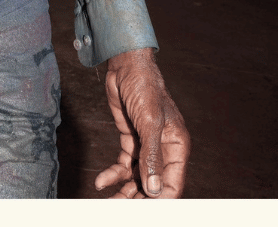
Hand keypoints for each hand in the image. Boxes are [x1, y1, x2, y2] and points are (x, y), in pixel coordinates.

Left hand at [96, 47, 189, 198]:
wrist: (125, 65)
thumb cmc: (144, 87)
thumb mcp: (149, 121)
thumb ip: (151, 156)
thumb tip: (154, 190)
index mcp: (177, 146)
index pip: (172, 185)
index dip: (161, 202)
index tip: (144, 213)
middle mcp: (163, 150)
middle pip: (153, 186)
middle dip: (139, 200)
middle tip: (119, 210)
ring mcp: (146, 146)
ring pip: (137, 179)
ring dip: (124, 192)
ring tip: (108, 204)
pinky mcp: (131, 141)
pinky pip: (123, 166)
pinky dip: (113, 175)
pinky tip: (101, 182)